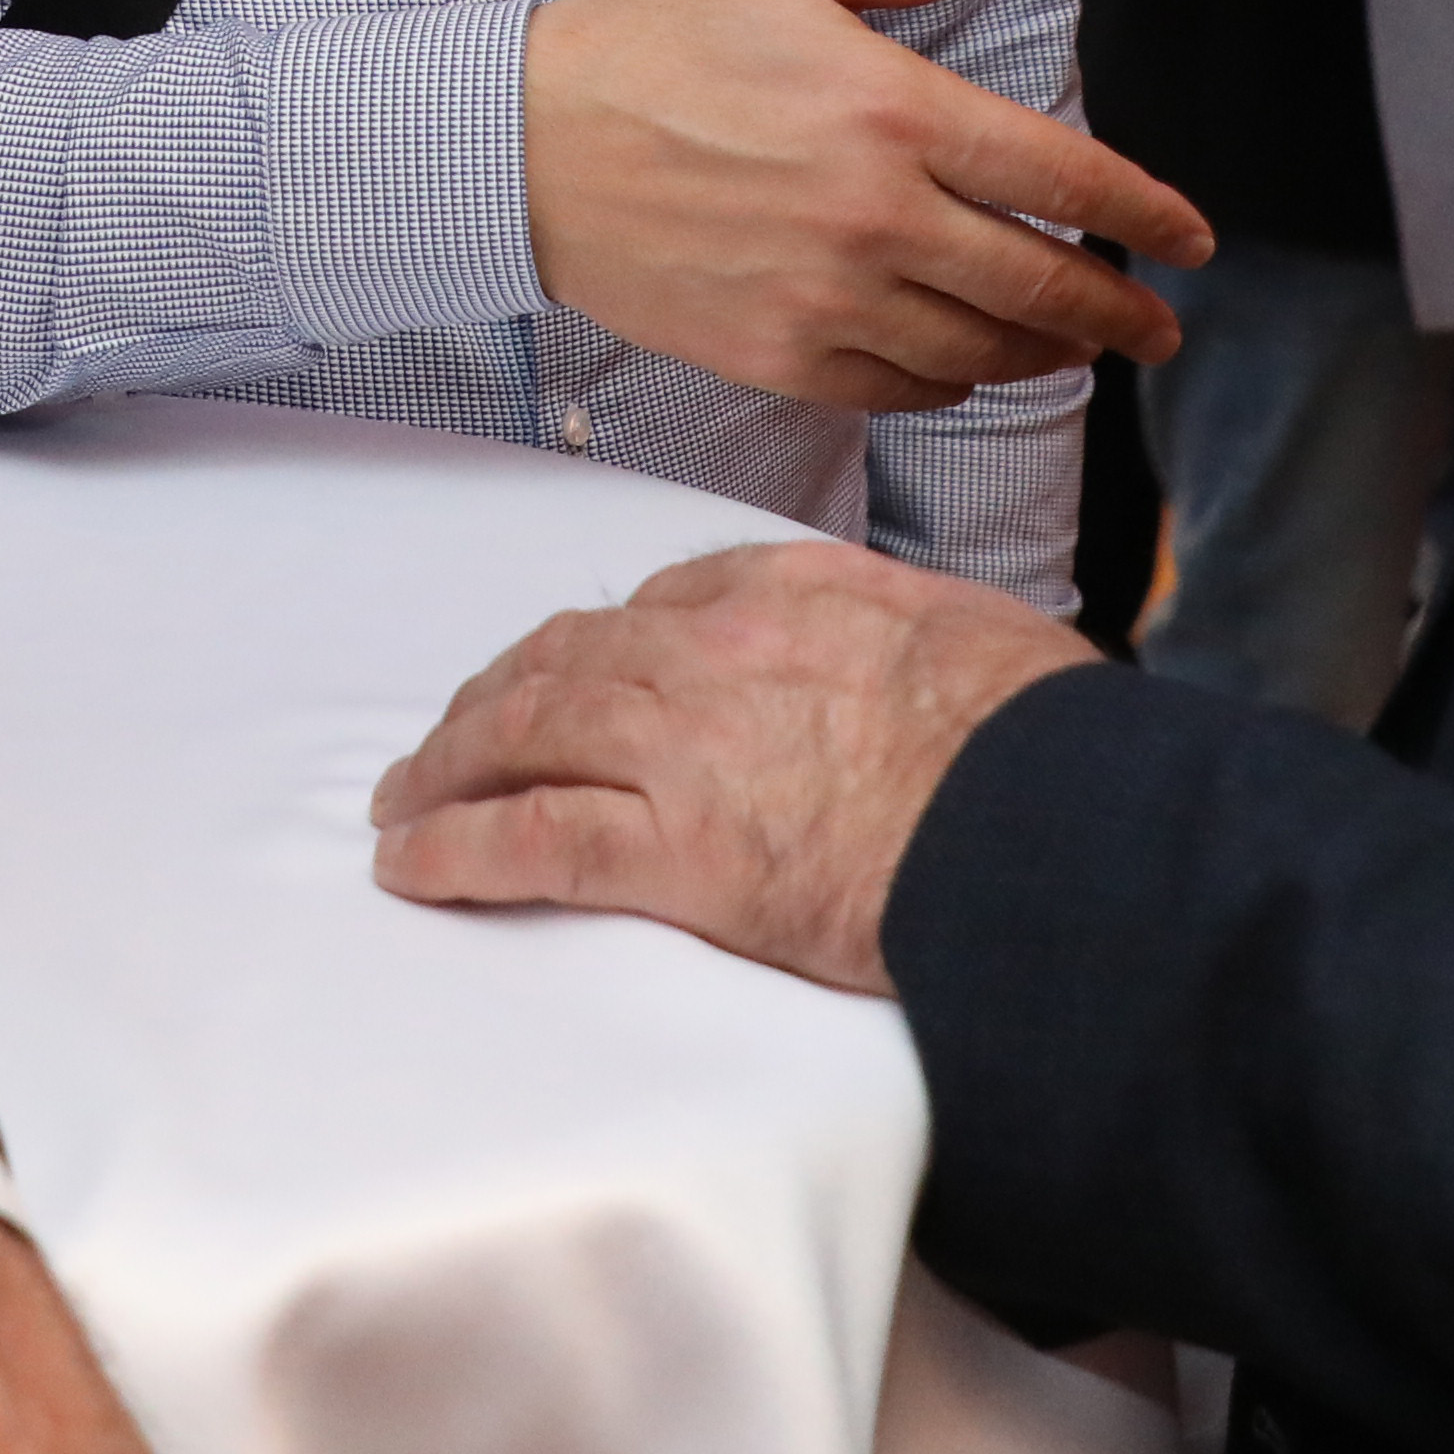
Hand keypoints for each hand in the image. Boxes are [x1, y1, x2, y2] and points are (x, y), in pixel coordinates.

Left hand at [368, 540, 1097, 991]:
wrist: (1048, 816)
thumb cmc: (1044, 740)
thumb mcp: (978, 636)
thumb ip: (911, 637)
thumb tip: (920, 666)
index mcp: (792, 590)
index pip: (662, 601)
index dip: (599, 641)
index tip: (572, 668)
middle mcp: (715, 651)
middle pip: (567, 660)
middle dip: (495, 697)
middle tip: (450, 734)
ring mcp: (683, 748)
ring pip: (526, 734)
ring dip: (448, 765)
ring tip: (405, 797)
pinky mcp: (674, 853)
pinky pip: (531, 838)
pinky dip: (456, 847)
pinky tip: (412, 863)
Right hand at [522, 0, 1212, 411]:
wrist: (516, 148)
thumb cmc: (648, 40)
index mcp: (892, 111)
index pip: (1064, 179)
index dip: (1145, 217)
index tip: (1190, 240)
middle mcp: (876, 218)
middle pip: (1043, 285)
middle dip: (1121, 313)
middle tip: (1158, 328)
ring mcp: (829, 300)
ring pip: (981, 351)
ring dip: (1044, 355)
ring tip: (1074, 348)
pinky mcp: (781, 358)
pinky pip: (904, 390)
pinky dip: (953, 383)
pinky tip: (966, 365)